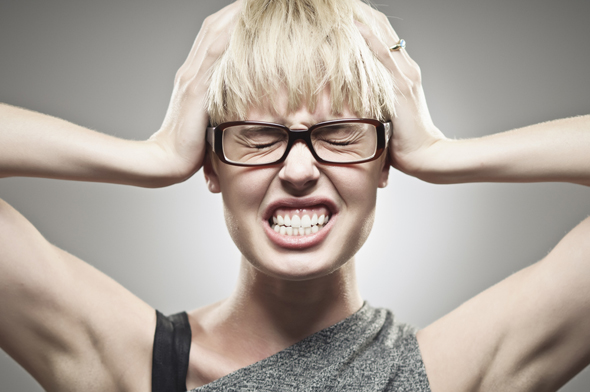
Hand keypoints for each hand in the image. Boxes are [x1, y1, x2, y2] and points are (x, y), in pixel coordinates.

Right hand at [148, 1, 241, 181]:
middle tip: (258, 0)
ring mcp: (192, 77)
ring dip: (234, 14)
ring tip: (254, 2)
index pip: (214, 37)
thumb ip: (220, 106)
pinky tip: (241, 21)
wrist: (166, 161)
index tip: (251, 9)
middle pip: (214, 27)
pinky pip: (213, 55)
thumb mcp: (209, 119)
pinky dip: (227, 35)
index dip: (231, 19)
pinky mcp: (195, 90)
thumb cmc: (190, 146)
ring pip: (214, 34)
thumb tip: (242, 105)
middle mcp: (192, 71)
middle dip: (236, 10)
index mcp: (195, 76)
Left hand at [355, 8, 446, 179]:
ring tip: (343, 4)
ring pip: (382, 36)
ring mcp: (405, 75)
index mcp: (403, 73)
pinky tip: (354, 24)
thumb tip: (356, 102)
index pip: (383, 38)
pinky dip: (367, 38)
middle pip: (382, 29)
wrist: (426, 156)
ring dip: (362, 17)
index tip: (346, 11)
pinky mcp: (400, 87)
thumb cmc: (405, 142)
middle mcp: (406, 68)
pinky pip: (382, 55)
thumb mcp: (387, 115)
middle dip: (361, 12)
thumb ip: (377, 102)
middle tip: (340, 2)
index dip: (366, 21)